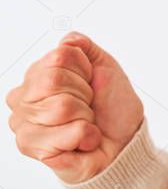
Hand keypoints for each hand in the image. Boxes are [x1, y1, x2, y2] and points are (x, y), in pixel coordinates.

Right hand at [6, 32, 143, 183]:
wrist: (122, 139)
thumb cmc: (111, 106)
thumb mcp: (105, 66)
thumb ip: (84, 47)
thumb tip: (68, 39)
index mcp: (38, 75)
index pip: (58, 57)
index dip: (84, 71)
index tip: (90, 83)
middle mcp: (24, 99)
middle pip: (53, 81)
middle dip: (84, 94)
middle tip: (87, 105)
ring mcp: (24, 124)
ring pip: (60, 108)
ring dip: (85, 116)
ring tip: (85, 122)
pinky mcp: (32, 149)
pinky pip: (69, 133)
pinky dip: (87, 135)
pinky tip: (82, 140)